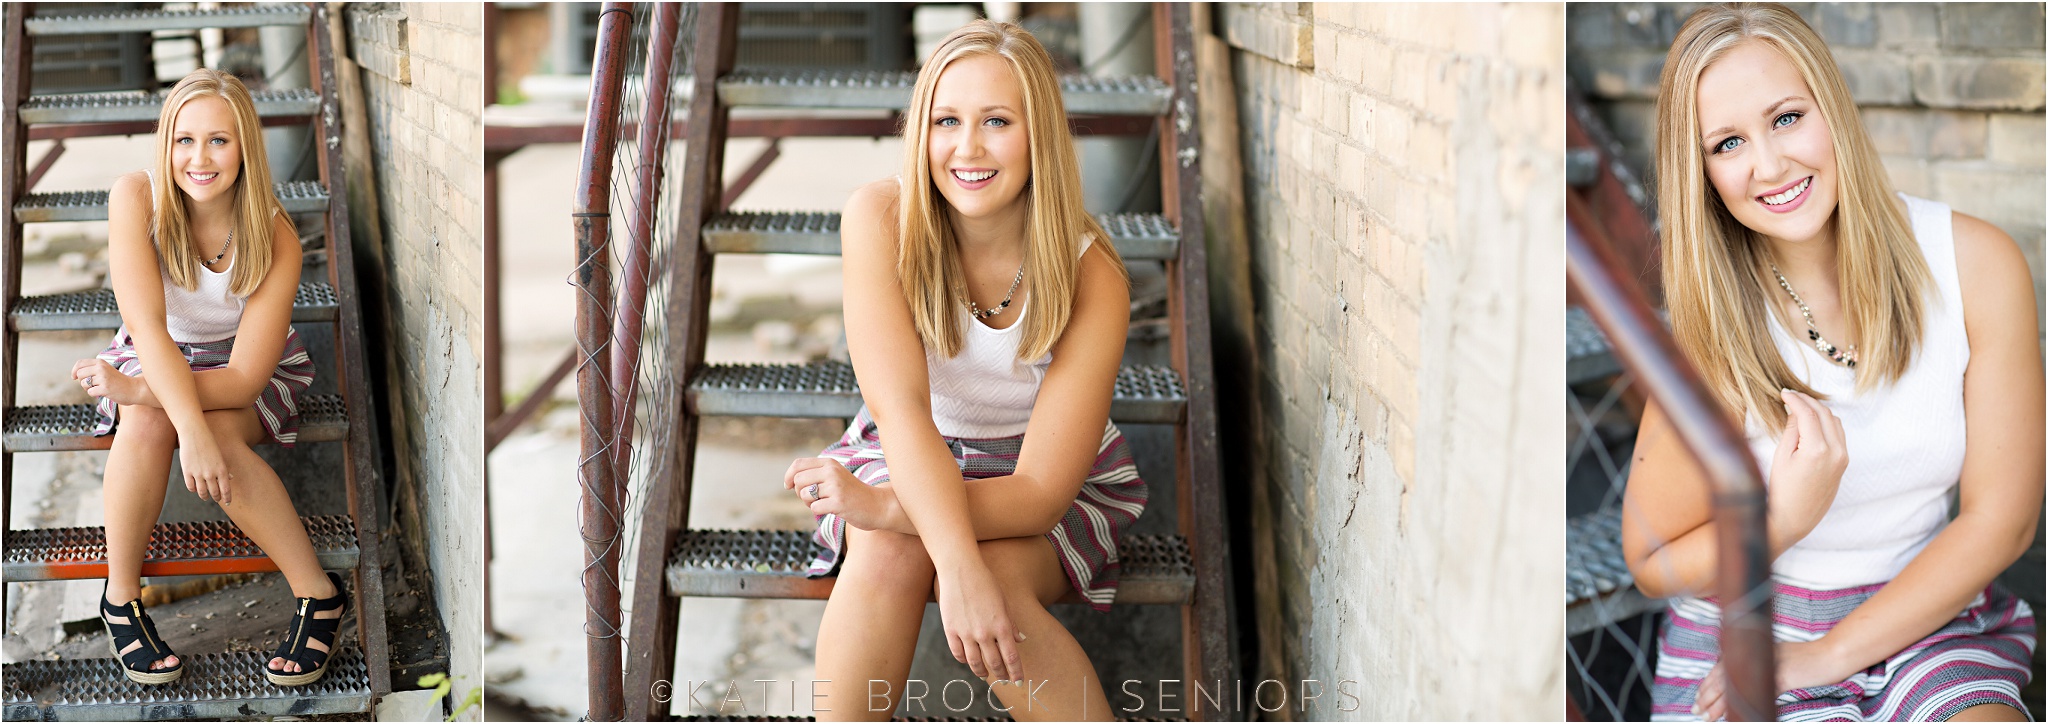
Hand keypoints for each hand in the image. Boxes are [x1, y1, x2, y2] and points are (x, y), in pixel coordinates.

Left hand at [72, 358, 145, 405]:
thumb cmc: (118, 381)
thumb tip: (74, 374)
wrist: (134, 389)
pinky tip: (103, 392)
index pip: (80, 363)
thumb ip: (92, 369)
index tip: (74, 377)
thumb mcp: (106, 370)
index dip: (74, 371)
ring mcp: (103, 378)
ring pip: (84, 384)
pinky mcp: (105, 388)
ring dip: (88, 388)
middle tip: (92, 385)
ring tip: (99, 388)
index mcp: (100, 362)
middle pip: (79, 374)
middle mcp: (101, 368)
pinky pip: (90, 392)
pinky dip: (94, 394)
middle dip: (82, 381)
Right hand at [177, 429, 234, 505]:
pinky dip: (193, 490)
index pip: (226, 489)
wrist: (195, 434)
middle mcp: (211, 474)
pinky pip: (190, 486)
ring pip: (202, 492)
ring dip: (204, 496)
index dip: (227, 497)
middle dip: (216, 498)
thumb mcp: (220, 456)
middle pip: (214, 492)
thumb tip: (231, 478)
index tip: (227, 502)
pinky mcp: (187, 472)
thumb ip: (224, 468)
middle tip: (217, 499)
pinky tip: (195, 489)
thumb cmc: (209, 444)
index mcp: (222, 469)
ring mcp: (198, 473)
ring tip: (205, 497)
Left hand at [785, 458, 899, 531]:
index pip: (798, 465)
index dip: (788, 476)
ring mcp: (835, 486)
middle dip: (799, 492)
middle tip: (812, 498)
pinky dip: (818, 511)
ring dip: (809, 503)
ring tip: (824, 503)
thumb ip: (815, 474)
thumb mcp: (835, 477)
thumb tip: (789, 480)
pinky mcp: (838, 502)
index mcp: (830, 463)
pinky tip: (831, 509)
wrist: (877, 505)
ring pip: (804, 495)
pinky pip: (814, 508)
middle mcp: (832, 471)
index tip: (788, 486)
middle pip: (798, 480)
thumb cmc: (852, 493)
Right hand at [936, 561, 1025, 682]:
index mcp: (1001, 626)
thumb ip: (1011, 624)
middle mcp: (984, 633)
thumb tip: (1020, 640)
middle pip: (994, 663)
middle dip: (1001, 674)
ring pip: (975, 662)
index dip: (1016, 672)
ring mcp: (966, 633)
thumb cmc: (986, 583)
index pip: (1011, 658)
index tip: (1019, 681)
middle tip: (1005, 679)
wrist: (960, 570)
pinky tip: (969, 661)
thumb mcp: (1004, 602)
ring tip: (986, 674)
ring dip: (982, 672)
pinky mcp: (951, 630)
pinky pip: (958, 653)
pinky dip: (964, 660)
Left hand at [1695, 639, 1855, 720]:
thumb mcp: (1775, 655)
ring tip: (1707, 717)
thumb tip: (1738, 678)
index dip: (1707, 685)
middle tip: (1697, 711)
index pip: (1721, 668)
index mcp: (1752, 650)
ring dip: (1719, 704)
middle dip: (1707, 697)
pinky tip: (1734, 716)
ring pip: (1735, 688)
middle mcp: (1756, 656)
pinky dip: (1743, 706)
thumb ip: (1756, 662)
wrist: (1829, 654)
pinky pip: (1757, 694)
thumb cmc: (1805, 657)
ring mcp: (1767, 667)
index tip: (1698, 699)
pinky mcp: (1781, 678)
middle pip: (1723, 678)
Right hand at [1766, 390, 1847, 546]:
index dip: (1795, 399)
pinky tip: (1811, 423)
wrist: (1794, 519)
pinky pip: (1838, 434)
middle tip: (1791, 396)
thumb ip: (1791, 431)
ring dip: (1819, 410)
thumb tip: (1796, 411)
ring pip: (1835, 422)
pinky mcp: (1843, 463)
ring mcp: (1842, 458)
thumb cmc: (1782, 491)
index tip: (1784, 393)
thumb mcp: (1781, 458)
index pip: (1808, 413)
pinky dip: (1826, 423)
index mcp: (1817, 450)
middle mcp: (1835, 452)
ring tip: (1800, 408)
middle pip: (1825, 413)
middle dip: (1808, 401)